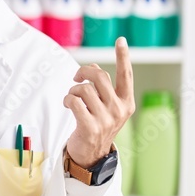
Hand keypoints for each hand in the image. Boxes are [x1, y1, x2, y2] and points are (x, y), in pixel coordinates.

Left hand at [63, 37, 134, 167]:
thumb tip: (91, 66)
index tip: (121, 40)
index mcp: (127, 103)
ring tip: (72, 98)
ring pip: (84, 89)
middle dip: (84, 72)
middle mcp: (119, 110)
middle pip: (100, 76)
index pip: (126, 75)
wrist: (92, 155)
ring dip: (73, 91)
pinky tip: (67, 105)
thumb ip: (102, 87)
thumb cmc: (97, 124)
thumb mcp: (107, 106)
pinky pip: (74, 102)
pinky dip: (67, 100)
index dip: (123, 56)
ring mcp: (106, 120)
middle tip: (76, 77)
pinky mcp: (90, 128)